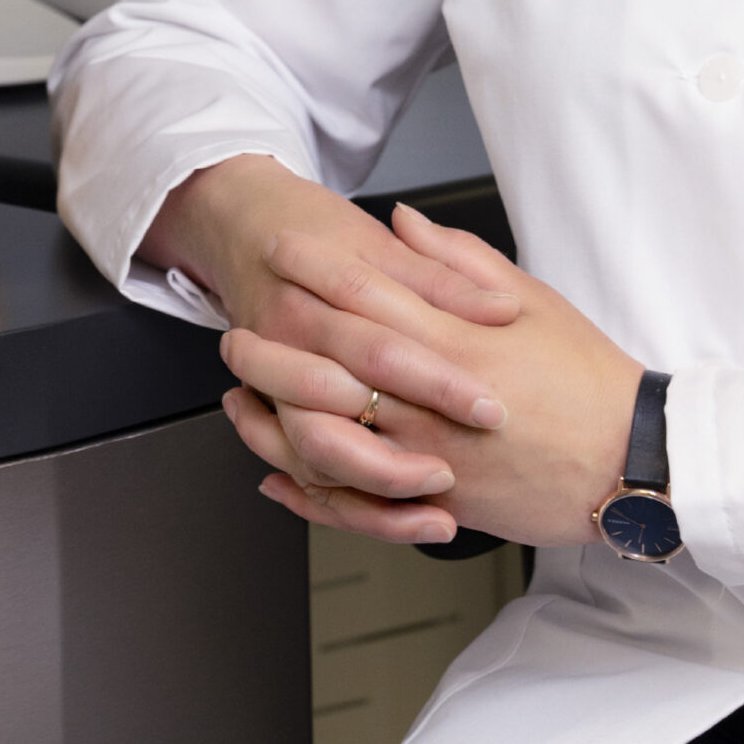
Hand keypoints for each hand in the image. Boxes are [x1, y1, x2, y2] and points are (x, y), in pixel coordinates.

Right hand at [141, 157, 518, 539]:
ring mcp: (274, 386)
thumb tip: (501, 309)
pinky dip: (351, 507)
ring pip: (315, 455)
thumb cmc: (317, 232)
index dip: (437, 381)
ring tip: (439, 507)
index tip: (491, 407)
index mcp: (315, 295)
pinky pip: (307, 477)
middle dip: (402, 451)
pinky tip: (406, 517)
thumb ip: (443, 277)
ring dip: (377, 491)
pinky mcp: (276, 417)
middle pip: (339, 410)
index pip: (381, 347)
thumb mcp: (379, 243)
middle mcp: (287, 344)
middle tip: (459, 471)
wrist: (242, 225)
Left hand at [226, 206, 642, 551]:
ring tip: (240, 403)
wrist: (631, 457)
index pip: (368, 294)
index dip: (316, 270)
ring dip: (277, 421)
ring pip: (334, 441)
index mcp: (455, 340)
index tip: (280, 250)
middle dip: (275, 348)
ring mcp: (431, 455)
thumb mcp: (531, 300)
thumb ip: (456, 261)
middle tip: (234, 329)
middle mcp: (433, 398)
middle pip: (333, 367)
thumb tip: (403, 224)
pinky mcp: (438, 502)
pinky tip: (279, 478)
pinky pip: (359, 501)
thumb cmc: (586, 377)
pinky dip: (311, 491)